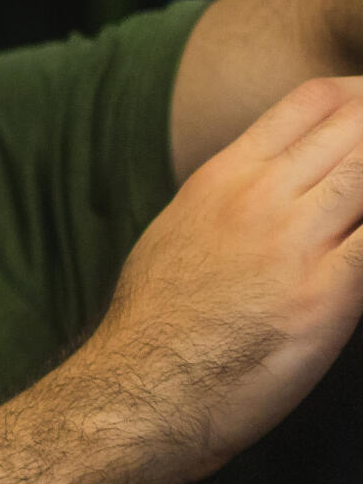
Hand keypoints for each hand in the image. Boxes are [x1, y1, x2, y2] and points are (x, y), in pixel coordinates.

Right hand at [72, 76, 362, 483]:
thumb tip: (268, 189)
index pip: (310, 101)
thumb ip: (229, 199)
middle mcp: (262, 197)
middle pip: (355, 126)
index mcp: (224, 176)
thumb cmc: (154, 322)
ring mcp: (297, 243)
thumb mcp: (178, 231)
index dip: (358, 98)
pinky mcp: (329, 295)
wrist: (143, 385)